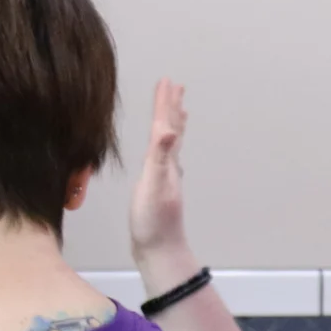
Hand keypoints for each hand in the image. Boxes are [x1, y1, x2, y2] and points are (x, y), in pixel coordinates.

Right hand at [130, 79, 192, 264]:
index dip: (164, 103)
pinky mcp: (161, 186)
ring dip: (174, 123)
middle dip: (172, 106)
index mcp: (166, 162)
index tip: (167, 81)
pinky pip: (167, 155)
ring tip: (178, 110)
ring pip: (172, 142)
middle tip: (175, 86)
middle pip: (173, 129)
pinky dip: (168, 143)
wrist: (159, 249)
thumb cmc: (152, 221)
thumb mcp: (153, 186)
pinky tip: (166, 149)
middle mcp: (170, 165)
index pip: (165, 125)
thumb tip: (170, 131)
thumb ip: (160, 157)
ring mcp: (167, 176)